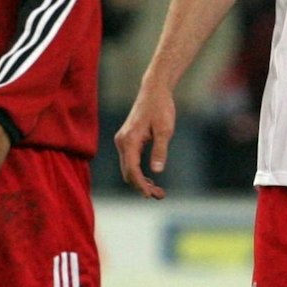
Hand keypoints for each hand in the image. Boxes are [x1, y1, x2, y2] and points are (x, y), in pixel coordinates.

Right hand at [113, 84, 174, 199]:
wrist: (154, 91)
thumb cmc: (161, 108)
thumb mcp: (165, 130)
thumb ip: (160, 150)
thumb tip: (157, 170)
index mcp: (129, 140)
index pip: (132, 170)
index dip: (140, 185)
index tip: (150, 196)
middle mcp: (122, 142)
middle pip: (128, 172)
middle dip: (142, 186)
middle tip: (161, 195)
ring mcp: (123, 141)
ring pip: (128, 168)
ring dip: (140, 181)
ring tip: (158, 191)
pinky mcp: (127, 140)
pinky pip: (129, 162)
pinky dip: (138, 172)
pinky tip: (150, 179)